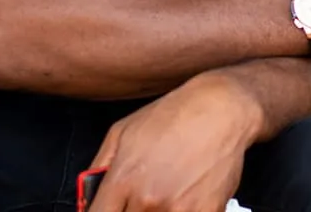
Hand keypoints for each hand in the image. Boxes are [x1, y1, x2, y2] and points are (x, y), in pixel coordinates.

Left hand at [87, 71, 262, 211]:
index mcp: (124, 179)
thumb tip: (88, 199)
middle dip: (132, 211)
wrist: (221, 109)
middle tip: (145, 196)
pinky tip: (188, 197)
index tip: (111, 210)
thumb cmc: (173, 115)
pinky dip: (186, 211)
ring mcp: (178, 209)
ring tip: (168, 193)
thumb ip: (99, 169)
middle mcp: (148, 198)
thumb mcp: (122, 132)